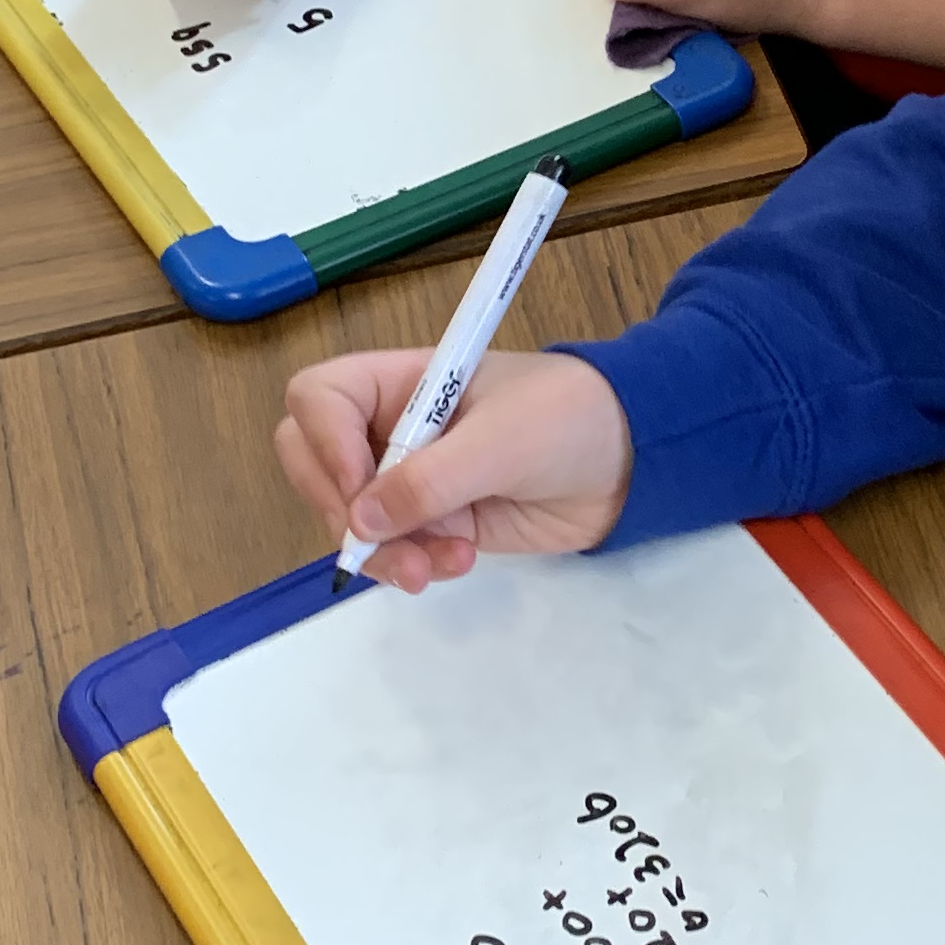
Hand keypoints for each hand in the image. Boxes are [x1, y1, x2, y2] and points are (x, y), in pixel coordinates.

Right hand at [275, 344, 634, 587]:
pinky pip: (393, 549)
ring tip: (441, 564)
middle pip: (314, 463)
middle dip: (342, 510)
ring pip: (351, 519)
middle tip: (385, 539)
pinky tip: (459, 562)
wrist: (630, 463)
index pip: (319, 397)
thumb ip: (430, 480)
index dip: (323, 440)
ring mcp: (410, 478)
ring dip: (385, 550)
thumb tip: (359, 520)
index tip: (359, 483)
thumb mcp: (501, 441)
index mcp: (400, 381)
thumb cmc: (569, 419)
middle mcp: (392, 427)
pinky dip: (413, 563)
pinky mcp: (434, 521)